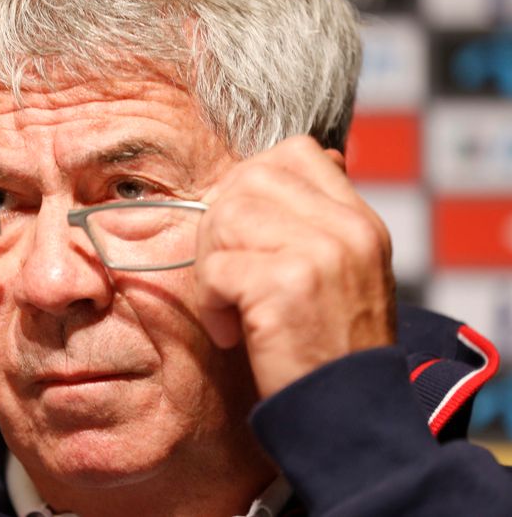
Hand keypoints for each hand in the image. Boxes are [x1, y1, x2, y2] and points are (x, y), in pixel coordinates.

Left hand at [196, 136, 395, 398]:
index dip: (251, 184)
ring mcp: (318, 253)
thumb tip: (255, 177)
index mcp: (358, 220)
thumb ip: (309, 224)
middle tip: (225, 275)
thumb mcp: (340, 275)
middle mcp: (345, 228)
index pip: (295, 153)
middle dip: (219, 225)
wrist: (350, 418)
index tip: (243, 235)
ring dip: (211, 265)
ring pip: (225, 216)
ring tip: (230, 307)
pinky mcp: (285, 285)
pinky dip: (212, 303)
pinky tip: (233, 333)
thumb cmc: (328, 349)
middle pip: (248, 179)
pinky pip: (216, 268)